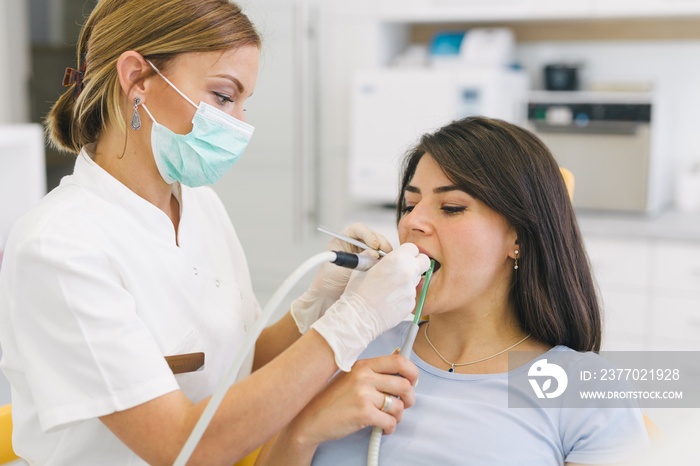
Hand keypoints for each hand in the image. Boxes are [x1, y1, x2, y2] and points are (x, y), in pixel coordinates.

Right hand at [288, 353, 418, 446]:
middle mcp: (364, 377)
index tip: (413, 381)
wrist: (310, 418)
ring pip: (399, 406)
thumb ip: (374, 372)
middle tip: (403, 404)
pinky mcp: (363, 414)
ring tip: (388, 418)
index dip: (412, 372)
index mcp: (363, 365)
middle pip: (404, 385)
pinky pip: (390, 422)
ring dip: (398, 416)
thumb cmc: (332, 399)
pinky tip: (382, 427)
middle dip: (409, 399)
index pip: (399, 361)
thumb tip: (401, 364)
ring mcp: (364, 395)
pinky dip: (389, 428)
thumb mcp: (351, 376)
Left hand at [291, 223, 392, 333]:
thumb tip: (374, 254)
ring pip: (378, 247)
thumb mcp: (341, 270)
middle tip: (387, 252)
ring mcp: (362, 253)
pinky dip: (385, 261)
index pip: (357, 229)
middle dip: (381, 243)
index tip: (374, 245)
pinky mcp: (370, 263)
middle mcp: (353, 244)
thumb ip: (357, 261)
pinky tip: (387, 266)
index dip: (368, 234)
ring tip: (388, 260)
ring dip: (384, 252)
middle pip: (371, 236)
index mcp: (342, 240)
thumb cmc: (328, 282)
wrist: (328, 298)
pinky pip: (380, 258)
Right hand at [311, 243, 429, 370]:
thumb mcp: (363, 268)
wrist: (359, 317)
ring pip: (417, 279)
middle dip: (416, 263)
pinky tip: (390, 299)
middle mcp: (408, 273)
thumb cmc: (358, 293)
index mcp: (396, 260)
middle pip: (424, 261)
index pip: (413, 248)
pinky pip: (411, 295)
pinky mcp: (411, 303)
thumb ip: (375, 258)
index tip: (402, 256)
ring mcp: (411, 290)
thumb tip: (378, 255)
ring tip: (390, 287)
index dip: (407, 252)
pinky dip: (403, 295)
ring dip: (408, 280)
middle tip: (405, 268)